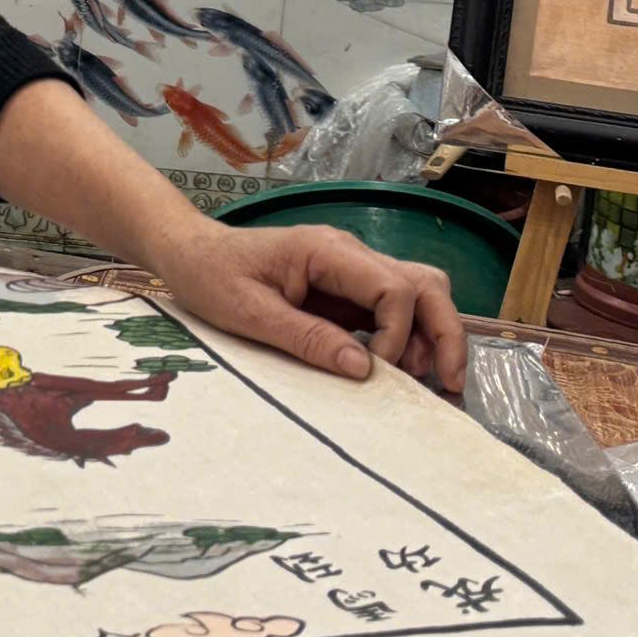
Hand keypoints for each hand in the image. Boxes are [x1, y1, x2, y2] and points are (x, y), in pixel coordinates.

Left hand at [149, 220, 466, 391]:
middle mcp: (348, 253)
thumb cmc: (210, 275)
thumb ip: (306, 337)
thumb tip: (364, 368)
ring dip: (432, 336)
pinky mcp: (343, 288)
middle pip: (424, 284)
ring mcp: (349, 269)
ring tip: (429, 383)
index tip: (378, 370)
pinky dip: (407, 338)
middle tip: (449, 385)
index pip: (394, 287)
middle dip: (445, 334)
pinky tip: (401, 371)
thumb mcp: (248, 312)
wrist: (188, 252)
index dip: (400, 333)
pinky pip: (391, 308)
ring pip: (417, 292)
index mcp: (326, 251)